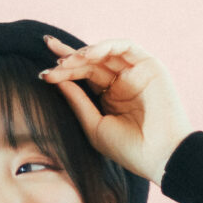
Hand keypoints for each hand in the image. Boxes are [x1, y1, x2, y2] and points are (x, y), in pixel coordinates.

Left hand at [38, 36, 192, 188]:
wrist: (159, 156)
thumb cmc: (128, 149)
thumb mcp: (95, 126)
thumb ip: (77, 102)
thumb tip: (56, 80)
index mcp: (110, 97)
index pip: (83, 77)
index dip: (64, 71)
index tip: (43, 73)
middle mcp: (122, 82)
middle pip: (91, 62)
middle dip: (68, 57)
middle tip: (49, 54)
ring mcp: (135, 72)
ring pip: (105, 53)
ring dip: (84, 53)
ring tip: (66, 60)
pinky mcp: (148, 65)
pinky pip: (124, 47)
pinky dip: (105, 47)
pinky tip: (88, 55)